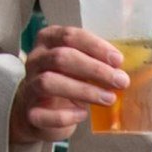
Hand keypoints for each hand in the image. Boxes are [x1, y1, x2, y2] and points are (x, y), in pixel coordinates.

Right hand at [10, 25, 125, 143]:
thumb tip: (122, 69)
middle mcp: (35, 60)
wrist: (41, 112)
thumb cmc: (68, 80)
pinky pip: (43, 113)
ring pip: (49, 82)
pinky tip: (83, 115)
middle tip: (120, 81)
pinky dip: (66, 115)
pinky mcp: (29, 112)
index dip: (96, 47)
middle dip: (95, 69)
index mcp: (49, 40)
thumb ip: (98, 61)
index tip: (118, 60)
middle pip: (61, 57)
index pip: (70, 36)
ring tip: (109, 98)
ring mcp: (28, 86)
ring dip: (84, 91)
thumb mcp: (82, 65)